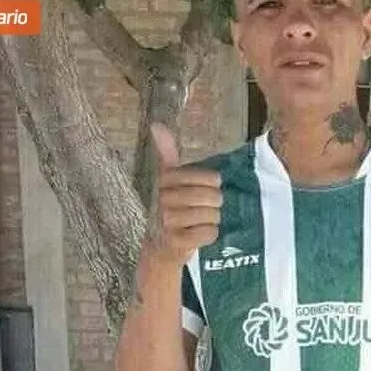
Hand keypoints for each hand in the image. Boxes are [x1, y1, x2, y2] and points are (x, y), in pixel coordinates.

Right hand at [148, 122, 221, 268]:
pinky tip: (198, 234)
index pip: (211, 178)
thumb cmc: (171, 208)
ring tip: (199, 221)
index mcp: (166, 181)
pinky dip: (210, 234)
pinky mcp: (176, 241)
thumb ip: (166, 152)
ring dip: (212, 220)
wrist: (159, 246)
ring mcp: (169, 221)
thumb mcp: (168, 179)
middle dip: (214, 205)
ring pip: (213, 215)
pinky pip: (209, 233)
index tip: (206, 188)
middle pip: (214, 197)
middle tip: (204, 209)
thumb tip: (156, 124)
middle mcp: (165, 199)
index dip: (214, 185)